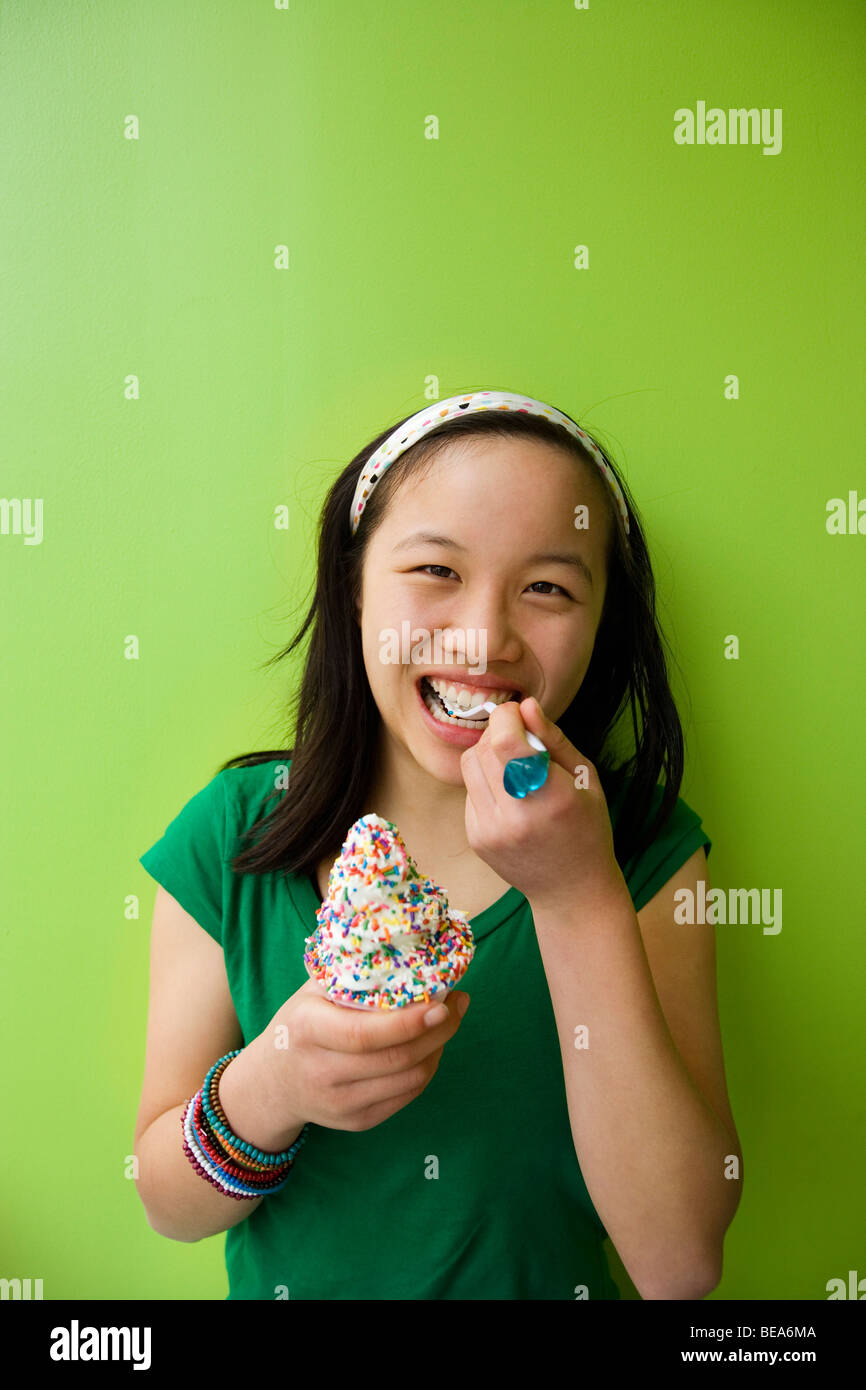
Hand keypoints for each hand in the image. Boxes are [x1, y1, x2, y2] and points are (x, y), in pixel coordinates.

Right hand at [258, 980, 469, 1132]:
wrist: (271, 1084)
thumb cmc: (299, 1025)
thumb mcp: (311, 993)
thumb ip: (352, 976)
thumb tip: (410, 954)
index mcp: (308, 1030)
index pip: (365, 1034)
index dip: (408, 1022)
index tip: (442, 1003)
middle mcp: (322, 1072)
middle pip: (396, 1059)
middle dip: (439, 1031)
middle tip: (458, 1004)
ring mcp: (340, 1103)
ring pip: (409, 1080)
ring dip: (438, 1049)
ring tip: (446, 1022)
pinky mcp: (357, 1122)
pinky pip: (407, 1096)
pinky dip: (427, 1069)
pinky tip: (430, 1047)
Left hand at [459, 696, 621, 909]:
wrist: (571, 889)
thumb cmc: (587, 827)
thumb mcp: (585, 777)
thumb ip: (554, 739)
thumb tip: (525, 705)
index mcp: (551, 798)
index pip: (505, 743)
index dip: (507, 718)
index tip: (519, 715)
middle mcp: (516, 817)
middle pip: (483, 749)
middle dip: (499, 733)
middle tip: (522, 742)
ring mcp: (491, 831)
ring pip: (469, 766)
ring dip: (489, 755)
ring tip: (515, 768)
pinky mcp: (476, 838)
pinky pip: (469, 790)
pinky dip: (486, 782)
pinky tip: (510, 796)